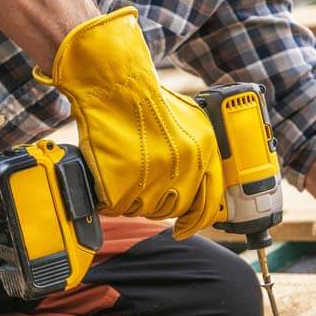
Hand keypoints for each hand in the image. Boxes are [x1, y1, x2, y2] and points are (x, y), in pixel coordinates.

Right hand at [34, 7, 223, 239]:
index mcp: (203, 154)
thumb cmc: (146, 98)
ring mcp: (151, 179)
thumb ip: (198, 154)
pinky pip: (117, 206)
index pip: (206, 204)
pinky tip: (108, 177)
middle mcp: (182, 169)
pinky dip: (109, 197)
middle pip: (171, 208)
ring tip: (123, 172)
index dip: (194, 222)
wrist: (115, 85)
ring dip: (131, 198)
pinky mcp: (122, 186)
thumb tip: (197, 186)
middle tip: (141, 185)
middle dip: (155, 201)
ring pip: (143, 209)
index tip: (183, 230)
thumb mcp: (190, 120)